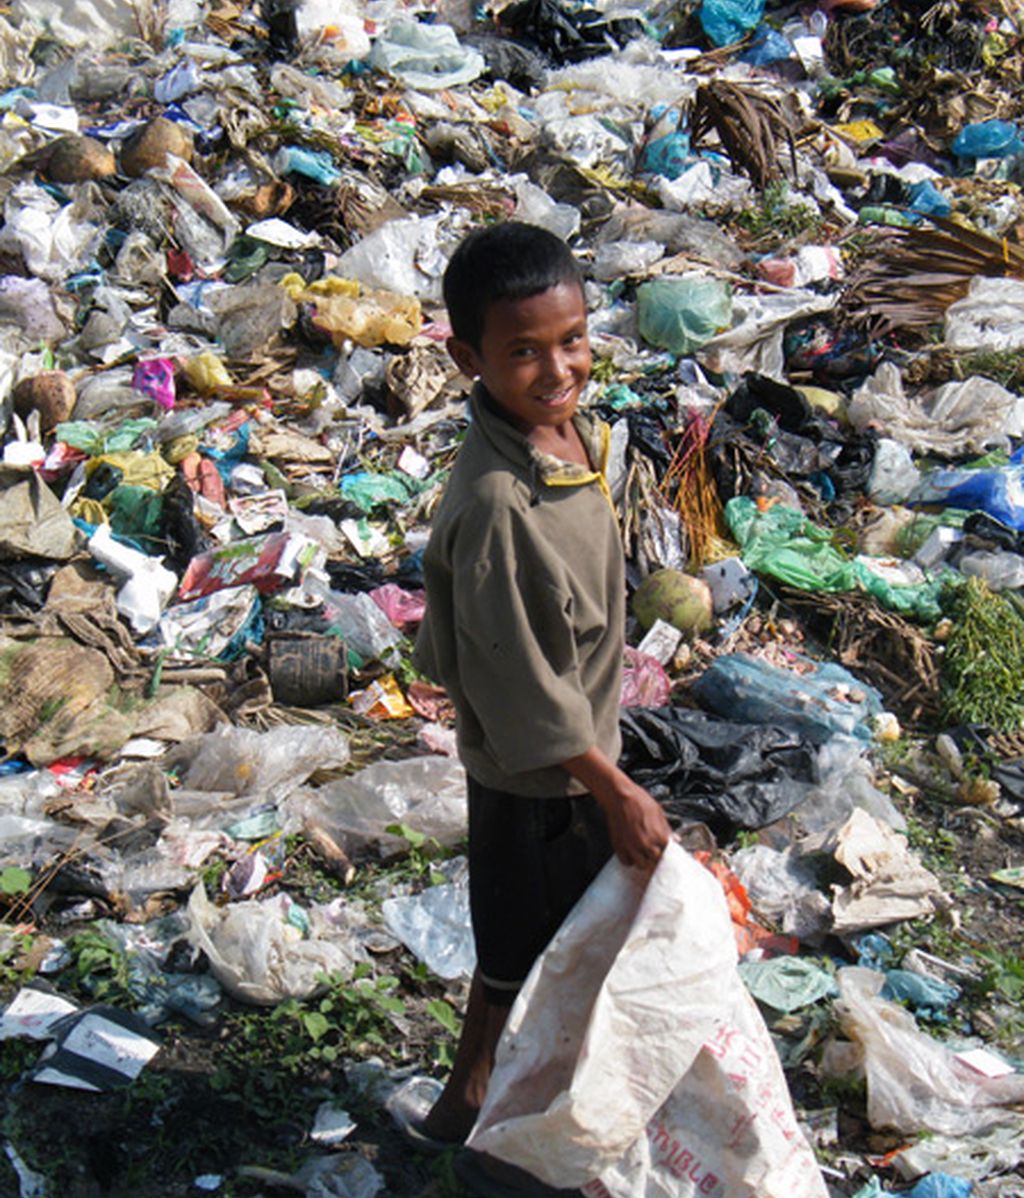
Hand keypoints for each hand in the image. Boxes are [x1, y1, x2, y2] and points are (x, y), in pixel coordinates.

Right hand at [560, 746, 670, 871]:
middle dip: (656, 860)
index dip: (667, 855)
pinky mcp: (620, 847)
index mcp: (660, 837)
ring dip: (644, 862)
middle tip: (655, 856)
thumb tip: (675, 839)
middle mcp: (647, 845)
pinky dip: (630, 860)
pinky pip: (627, 862)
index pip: (668, 855)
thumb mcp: (659, 813)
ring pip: (642, 865)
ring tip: (644, 856)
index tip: (665, 853)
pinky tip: (632, 853)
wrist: (619, 797)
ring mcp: (632, 847)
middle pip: (655, 863)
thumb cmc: (639, 801)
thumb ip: (667, 829)